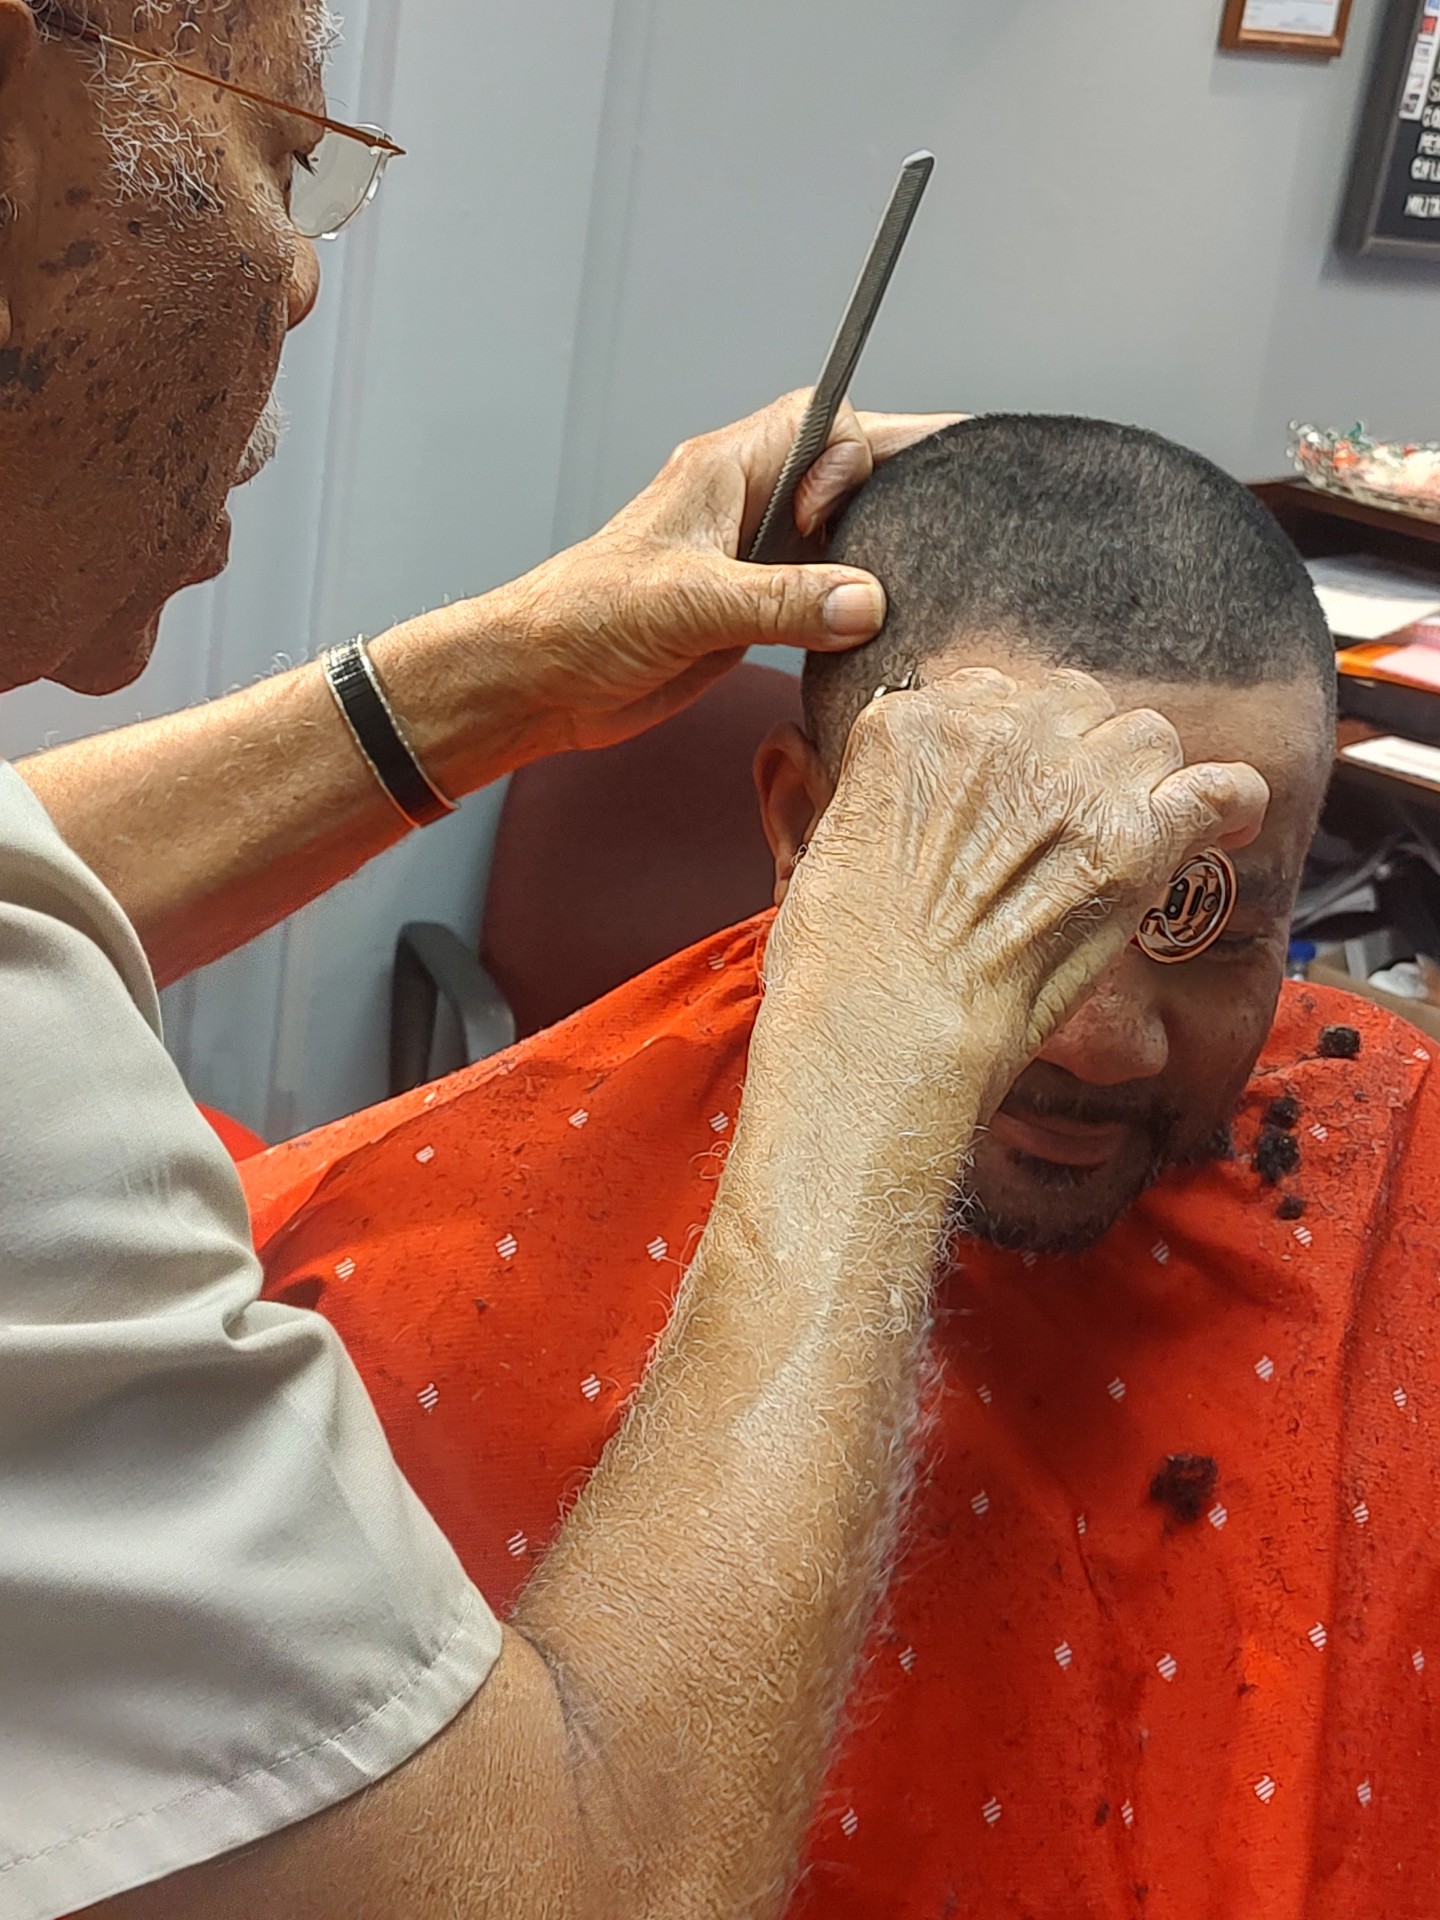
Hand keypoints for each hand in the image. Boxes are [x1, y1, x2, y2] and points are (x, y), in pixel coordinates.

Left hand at [473, 391, 959, 757]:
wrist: (540, 681)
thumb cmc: (581, 618)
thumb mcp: (688, 604)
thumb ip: (781, 600)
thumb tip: (866, 601)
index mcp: (726, 472)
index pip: (822, 420)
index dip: (857, 454)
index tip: (853, 513)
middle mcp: (745, 508)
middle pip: (846, 474)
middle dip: (895, 491)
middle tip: (945, 523)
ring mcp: (752, 561)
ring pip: (841, 537)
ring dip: (877, 558)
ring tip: (920, 585)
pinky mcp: (753, 613)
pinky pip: (824, 598)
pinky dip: (853, 612)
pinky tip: (872, 636)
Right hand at [763, 668, 1269, 1115]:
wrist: (881, 1034)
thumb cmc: (841, 969)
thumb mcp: (835, 846)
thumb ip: (892, 796)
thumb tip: (931, 801)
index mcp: (913, 727)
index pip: (996, 693)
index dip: (1017, 743)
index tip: (1019, 785)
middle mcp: (995, 731)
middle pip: (1075, 703)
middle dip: (1080, 753)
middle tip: (1071, 822)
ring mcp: (1069, 782)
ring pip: (1145, 736)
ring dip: (1143, 781)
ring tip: (1138, 833)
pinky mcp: (1131, 843)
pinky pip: (1216, 788)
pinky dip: (1231, 803)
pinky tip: (1229, 824)